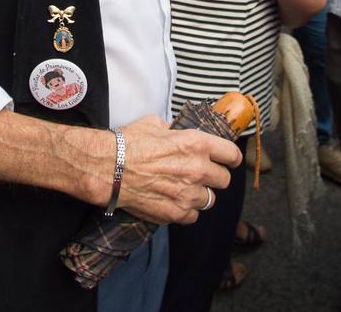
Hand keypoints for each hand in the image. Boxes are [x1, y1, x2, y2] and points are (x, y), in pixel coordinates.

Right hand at [114, 115, 242, 225]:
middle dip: (214, 178)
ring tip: (183, 190)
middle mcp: (198, 170)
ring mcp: (188, 194)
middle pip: (224, 180)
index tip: (227, 161)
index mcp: (196, 144)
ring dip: (199, 195)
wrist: (108, 168)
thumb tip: (174, 131)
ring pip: (209, 200)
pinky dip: (185, 211)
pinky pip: (193, 216)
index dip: (230, 158)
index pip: (231, 155)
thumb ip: (172, 130)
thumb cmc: (128, 144)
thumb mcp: (153, 124)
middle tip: (201, 176)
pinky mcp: (176, 213)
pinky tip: (173, 202)